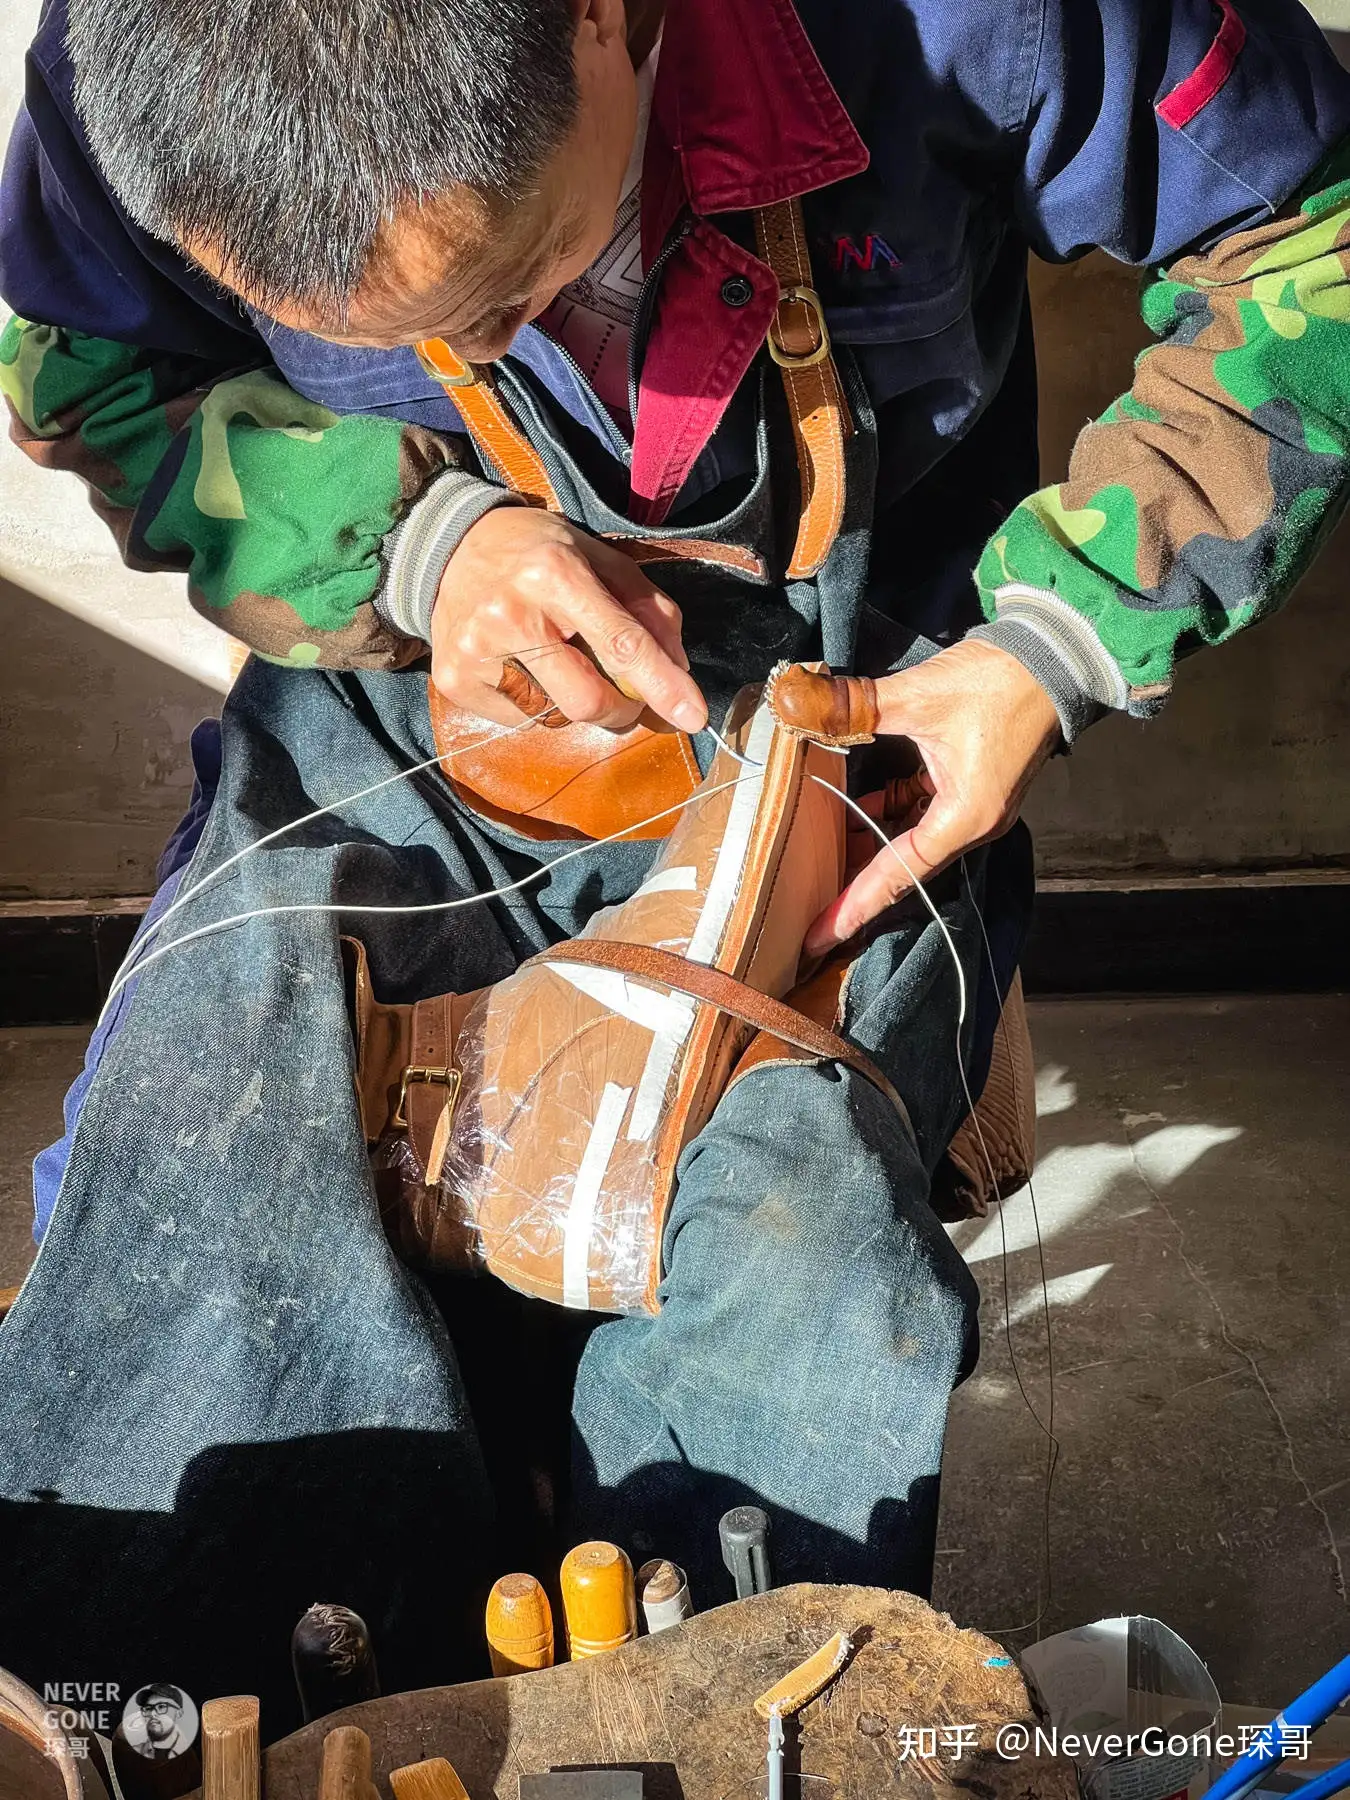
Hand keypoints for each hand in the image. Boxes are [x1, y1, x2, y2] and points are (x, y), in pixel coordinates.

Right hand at [431, 506, 707, 731]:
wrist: (446, 547)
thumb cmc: (537, 552)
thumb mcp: (599, 558)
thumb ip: (647, 609)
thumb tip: (678, 671)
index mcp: (555, 573)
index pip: (620, 643)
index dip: (661, 684)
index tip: (693, 717)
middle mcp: (511, 614)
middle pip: (588, 701)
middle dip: (620, 708)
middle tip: (620, 689)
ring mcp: (477, 652)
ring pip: (556, 717)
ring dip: (574, 702)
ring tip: (557, 660)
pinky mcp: (455, 681)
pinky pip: (520, 720)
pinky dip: (537, 704)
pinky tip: (523, 666)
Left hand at [804, 639, 1060, 955]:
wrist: (1055, 653)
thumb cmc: (996, 681)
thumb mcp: (916, 695)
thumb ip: (851, 706)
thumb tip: (793, 702)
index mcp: (964, 818)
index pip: (897, 875)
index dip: (854, 907)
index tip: (819, 938)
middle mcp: (972, 825)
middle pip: (903, 869)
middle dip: (855, 885)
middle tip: (805, 910)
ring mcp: (973, 807)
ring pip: (910, 840)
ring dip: (869, 843)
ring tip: (819, 858)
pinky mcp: (971, 786)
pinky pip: (922, 812)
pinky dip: (889, 810)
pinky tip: (854, 803)